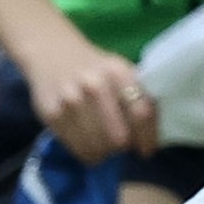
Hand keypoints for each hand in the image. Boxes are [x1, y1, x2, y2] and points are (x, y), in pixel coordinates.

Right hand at [27, 43, 155, 161]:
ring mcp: (70, 100)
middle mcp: (94, 85)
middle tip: (122, 145)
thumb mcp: (120, 71)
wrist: (51, 51)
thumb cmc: (95, 67)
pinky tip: (88, 142)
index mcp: (118, 72)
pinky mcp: (52, 114)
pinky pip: (77, 149)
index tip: (146, 150)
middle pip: (119, 138)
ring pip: (98, 148)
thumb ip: (138, 96)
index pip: (141, 113)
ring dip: (105, 152)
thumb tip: (152, 137)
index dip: (147, 137)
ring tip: (104, 144)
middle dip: (124, 147)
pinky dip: (87, 152)